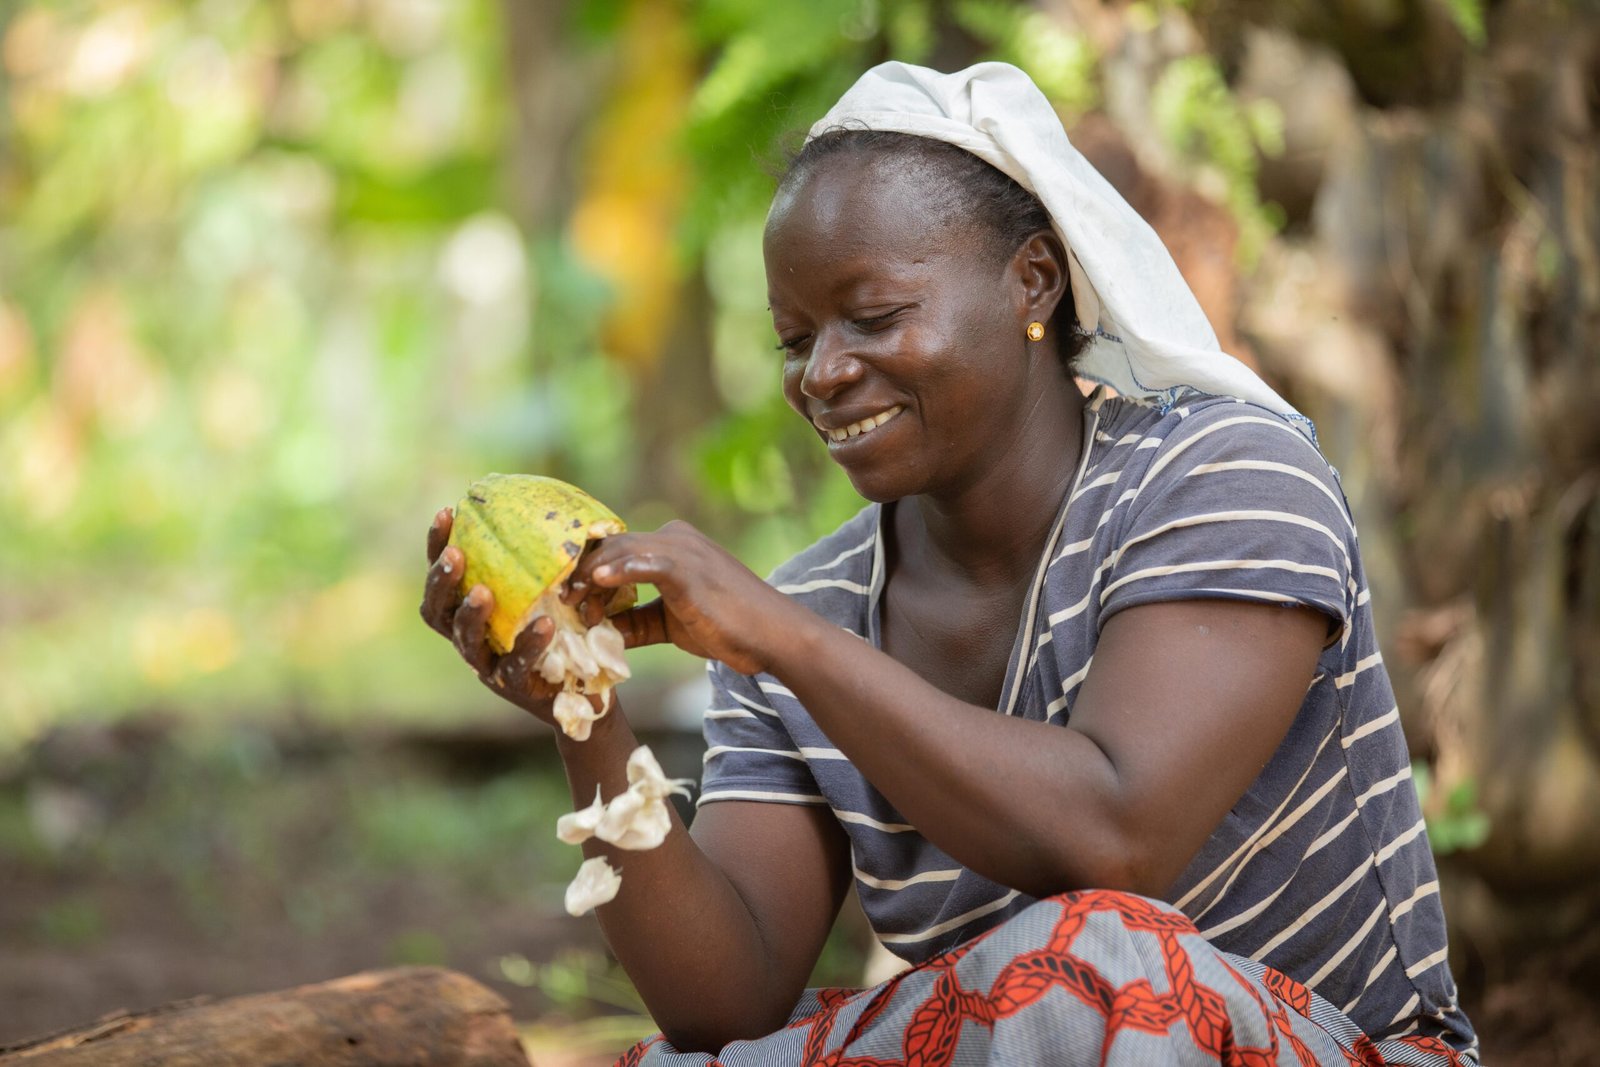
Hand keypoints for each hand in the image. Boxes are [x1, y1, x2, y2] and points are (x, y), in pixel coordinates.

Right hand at [419, 507, 600, 724]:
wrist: (585, 684)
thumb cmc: (563, 629)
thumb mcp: (548, 589)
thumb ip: (536, 560)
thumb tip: (548, 503)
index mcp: (469, 612)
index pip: (442, 576)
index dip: (437, 546)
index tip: (446, 511)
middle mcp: (469, 638)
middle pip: (437, 611)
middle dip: (442, 581)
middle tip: (456, 555)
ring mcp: (488, 666)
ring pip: (466, 641)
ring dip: (472, 614)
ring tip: (484, 591)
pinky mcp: (515, 688)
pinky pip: (515, 666)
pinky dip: (528, 644)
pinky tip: (544, 625)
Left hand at [571, 520, 799, 675]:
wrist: (772, 635)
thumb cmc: (729, 628)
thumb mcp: (672, 624)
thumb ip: (637, 621)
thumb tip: (600, 630)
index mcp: (672, 545)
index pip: (617, 549)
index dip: (586, 570)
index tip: (565, 598)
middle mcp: (675, 538)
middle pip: (611, 547)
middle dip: (580, 573)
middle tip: (559, 602)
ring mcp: (682, 550)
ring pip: (620, 553)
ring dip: (589, 578)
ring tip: (570, 602)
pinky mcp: (688, 569)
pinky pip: (644, 563)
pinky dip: (617, 571)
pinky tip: (595, 582)